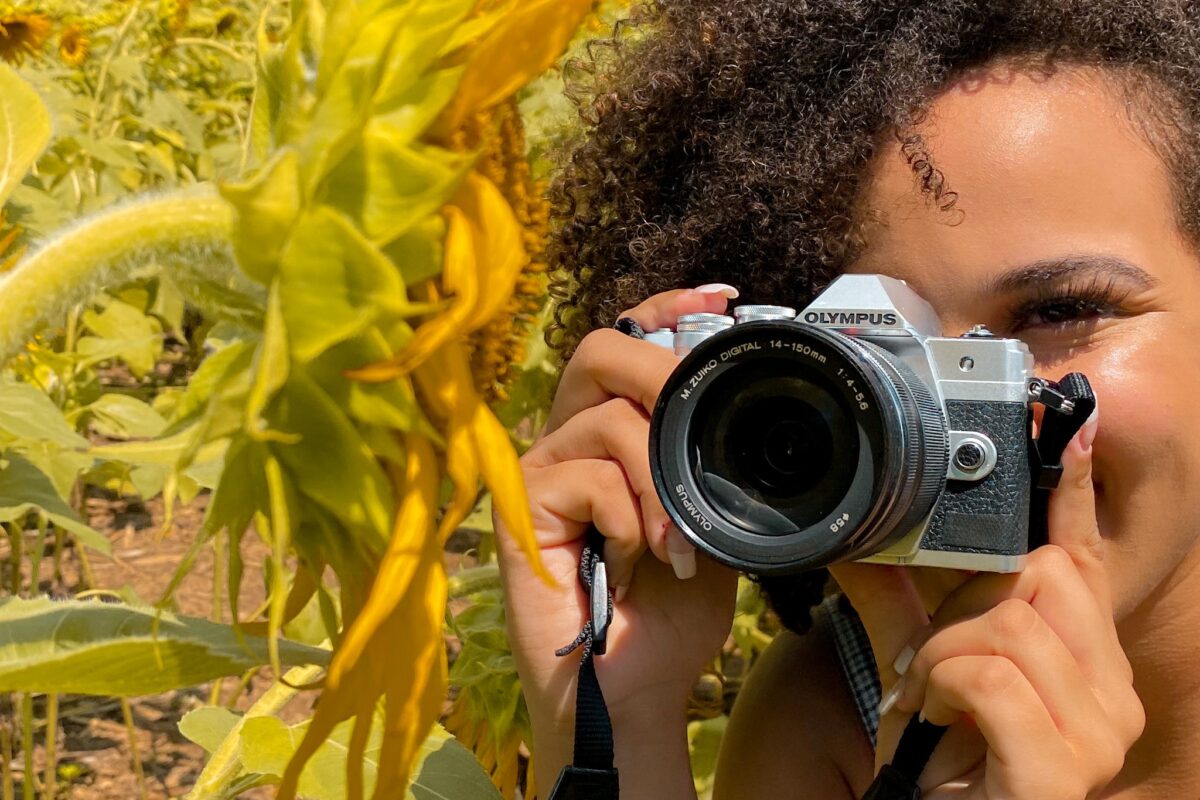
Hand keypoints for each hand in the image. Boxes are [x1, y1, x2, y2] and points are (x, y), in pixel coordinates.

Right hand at [494, 286, 740, 790]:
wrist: (635, 686)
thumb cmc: (668, 611)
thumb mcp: (710, 524)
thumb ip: (709, 468)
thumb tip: (744, 418)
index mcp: (615, 433)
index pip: (628, 346)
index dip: (667, 308)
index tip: (720, 299)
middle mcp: (571, 438)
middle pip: (599, 350)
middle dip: (660, 372)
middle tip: (694, 421)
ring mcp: (542, 470)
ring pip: (609, 420)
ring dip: (661, 481)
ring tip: (676, 543)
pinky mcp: (521, 507)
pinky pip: (589, 476)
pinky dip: (628, 518)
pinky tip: (633, 559)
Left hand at [833, 401, 1144, 798]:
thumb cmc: (945, 761)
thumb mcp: (919, 667)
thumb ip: (898, 601)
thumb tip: (858, 536)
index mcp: (1084, 657)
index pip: (1083, 558)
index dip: (1070, 493)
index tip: (1063, 425)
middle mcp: (1112, 689)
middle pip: (1040, 573)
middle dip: (962, 606)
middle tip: (932, 659)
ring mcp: (1100, 730)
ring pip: (1010, 620)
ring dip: (942, 653)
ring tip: (929, 698)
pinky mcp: (1064, 766)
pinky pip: (989, 675)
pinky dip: (941, 688)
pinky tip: (935, 721)